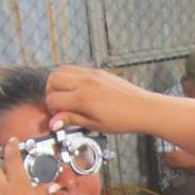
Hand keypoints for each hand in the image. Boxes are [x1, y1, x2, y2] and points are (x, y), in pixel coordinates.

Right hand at [45, 66, 159, 134]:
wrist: (143, 108)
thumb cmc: (123, 119)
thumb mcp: (95, 125)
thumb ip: (72, 120)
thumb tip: (54, 122)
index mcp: (84, 99)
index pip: (53, 99)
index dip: (52, 110)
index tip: (58, 116)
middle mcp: (86, 82)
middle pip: (53, 79)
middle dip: (51, 92)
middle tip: (58, 104)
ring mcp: (92, 74)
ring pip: (62, 70)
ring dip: (58, 82)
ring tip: (66, 96)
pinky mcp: (98, 71)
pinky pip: (76, 68)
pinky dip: (70, 77)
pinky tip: (77, 90)